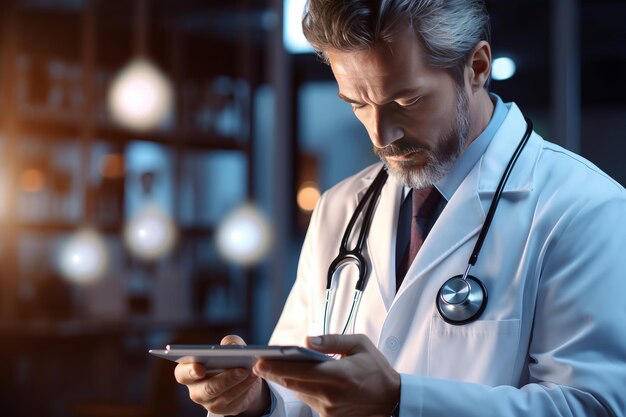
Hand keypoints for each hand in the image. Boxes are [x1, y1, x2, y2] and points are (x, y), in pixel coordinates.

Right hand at [174, 335, 269, 415]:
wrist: (242, 378)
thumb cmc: (229, 359)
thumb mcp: (231, 347)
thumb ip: (229, 342)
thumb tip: (230, 345)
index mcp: (189, 370)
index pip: (182, 373)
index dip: (190, 371)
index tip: (200, 368)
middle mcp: (195, 389)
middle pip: (206, 389)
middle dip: (226, 379)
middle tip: (242, 369)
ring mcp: (208, 402)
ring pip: (223, 396)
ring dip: (240, 383)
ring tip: (252, 372)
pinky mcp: (223, 410)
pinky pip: (234, 401)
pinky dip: (245, 388)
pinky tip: (253, 379)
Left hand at [253, 334, 399, 416]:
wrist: (392, 401)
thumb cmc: (376, 369)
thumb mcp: (360, 344)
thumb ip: (332, 340)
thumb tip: (306, 341)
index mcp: (340, 374)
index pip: (302, 370)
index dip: (278, 366)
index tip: (260, 360)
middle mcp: (333, 394)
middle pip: (294, 384)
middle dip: (273, 374)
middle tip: (256, 365)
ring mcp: (330, 409)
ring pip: (299, 393)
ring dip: (284, 381)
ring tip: (268, 369)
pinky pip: (309, 401)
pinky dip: (299, 390)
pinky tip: (289, 380)